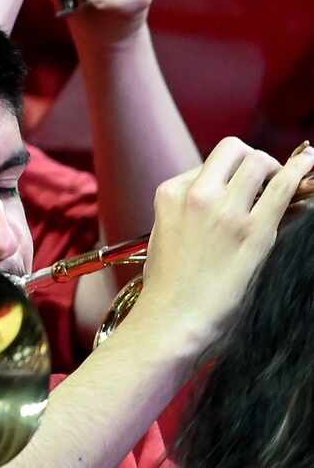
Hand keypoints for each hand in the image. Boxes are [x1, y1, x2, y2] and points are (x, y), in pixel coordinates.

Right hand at [128, 139, 313, 364]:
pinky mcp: (253, 231)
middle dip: (255, 160)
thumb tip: (229, 200)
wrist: (172, 316)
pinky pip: (281, 189)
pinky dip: (297, 171)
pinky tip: (308, 161)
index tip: (246, 189)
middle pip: (234, 150)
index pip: (211, 164)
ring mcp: (224, 210)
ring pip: (258, 162)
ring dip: (275, 169)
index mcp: (170, 193)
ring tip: (283, 185)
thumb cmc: (171, 284)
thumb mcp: (168, 234)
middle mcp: (196, 194)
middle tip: (266, 181)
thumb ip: (191, 211)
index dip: (232, 173)